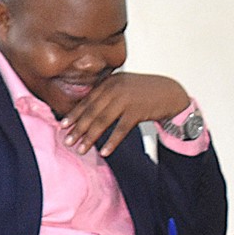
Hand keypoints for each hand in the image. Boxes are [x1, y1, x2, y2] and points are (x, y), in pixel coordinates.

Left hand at [62, 72, 190, 156]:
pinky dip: (112, 141)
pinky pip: (121, 129)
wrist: (171, 93)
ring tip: (81, 149)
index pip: (87, 101)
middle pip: (91, 112)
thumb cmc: (144, 92)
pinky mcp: (137, 111)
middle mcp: (115, 88)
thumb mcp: (123, 87)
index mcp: (109, 82)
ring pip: (102, 121)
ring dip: (90, 137)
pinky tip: (104, 151)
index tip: (63, 126)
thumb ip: (106, 95)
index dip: (74, 115)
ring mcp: (126, 99)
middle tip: (67, 141)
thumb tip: (86, 112)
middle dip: (78, 128)